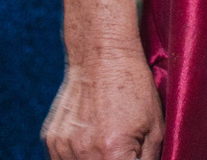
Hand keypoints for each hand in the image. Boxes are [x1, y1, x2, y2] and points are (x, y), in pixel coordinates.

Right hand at [43, 58, 164, 159]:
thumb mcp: (155, 128)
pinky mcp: (51, 139)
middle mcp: (83, 153)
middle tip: (122, 149)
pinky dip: (78, 156)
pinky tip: (91, 139)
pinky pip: (63, 159)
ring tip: (106, 142)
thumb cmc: (133, 88)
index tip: (133, 155)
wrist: (102, 55)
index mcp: (112, 153)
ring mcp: (63, 147)